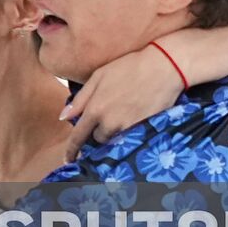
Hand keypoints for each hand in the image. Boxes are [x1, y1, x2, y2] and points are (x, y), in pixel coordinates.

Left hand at [58, 43, 183, 160]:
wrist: (163, 67)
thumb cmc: (128, 67)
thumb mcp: (99, 76)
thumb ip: (81, 99)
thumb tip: (64, 116)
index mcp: (95, 108)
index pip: (78, 136)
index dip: (72, 150)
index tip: (68, 159)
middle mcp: (109, 122)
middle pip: (97, 138)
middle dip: (99, 130)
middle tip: (110, 113)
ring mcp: (127, 127)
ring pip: (114, 139)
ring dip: (115, 131)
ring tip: (124, 111)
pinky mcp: (143, 129)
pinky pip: (130, 137)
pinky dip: (129, 130)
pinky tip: (135, 115)